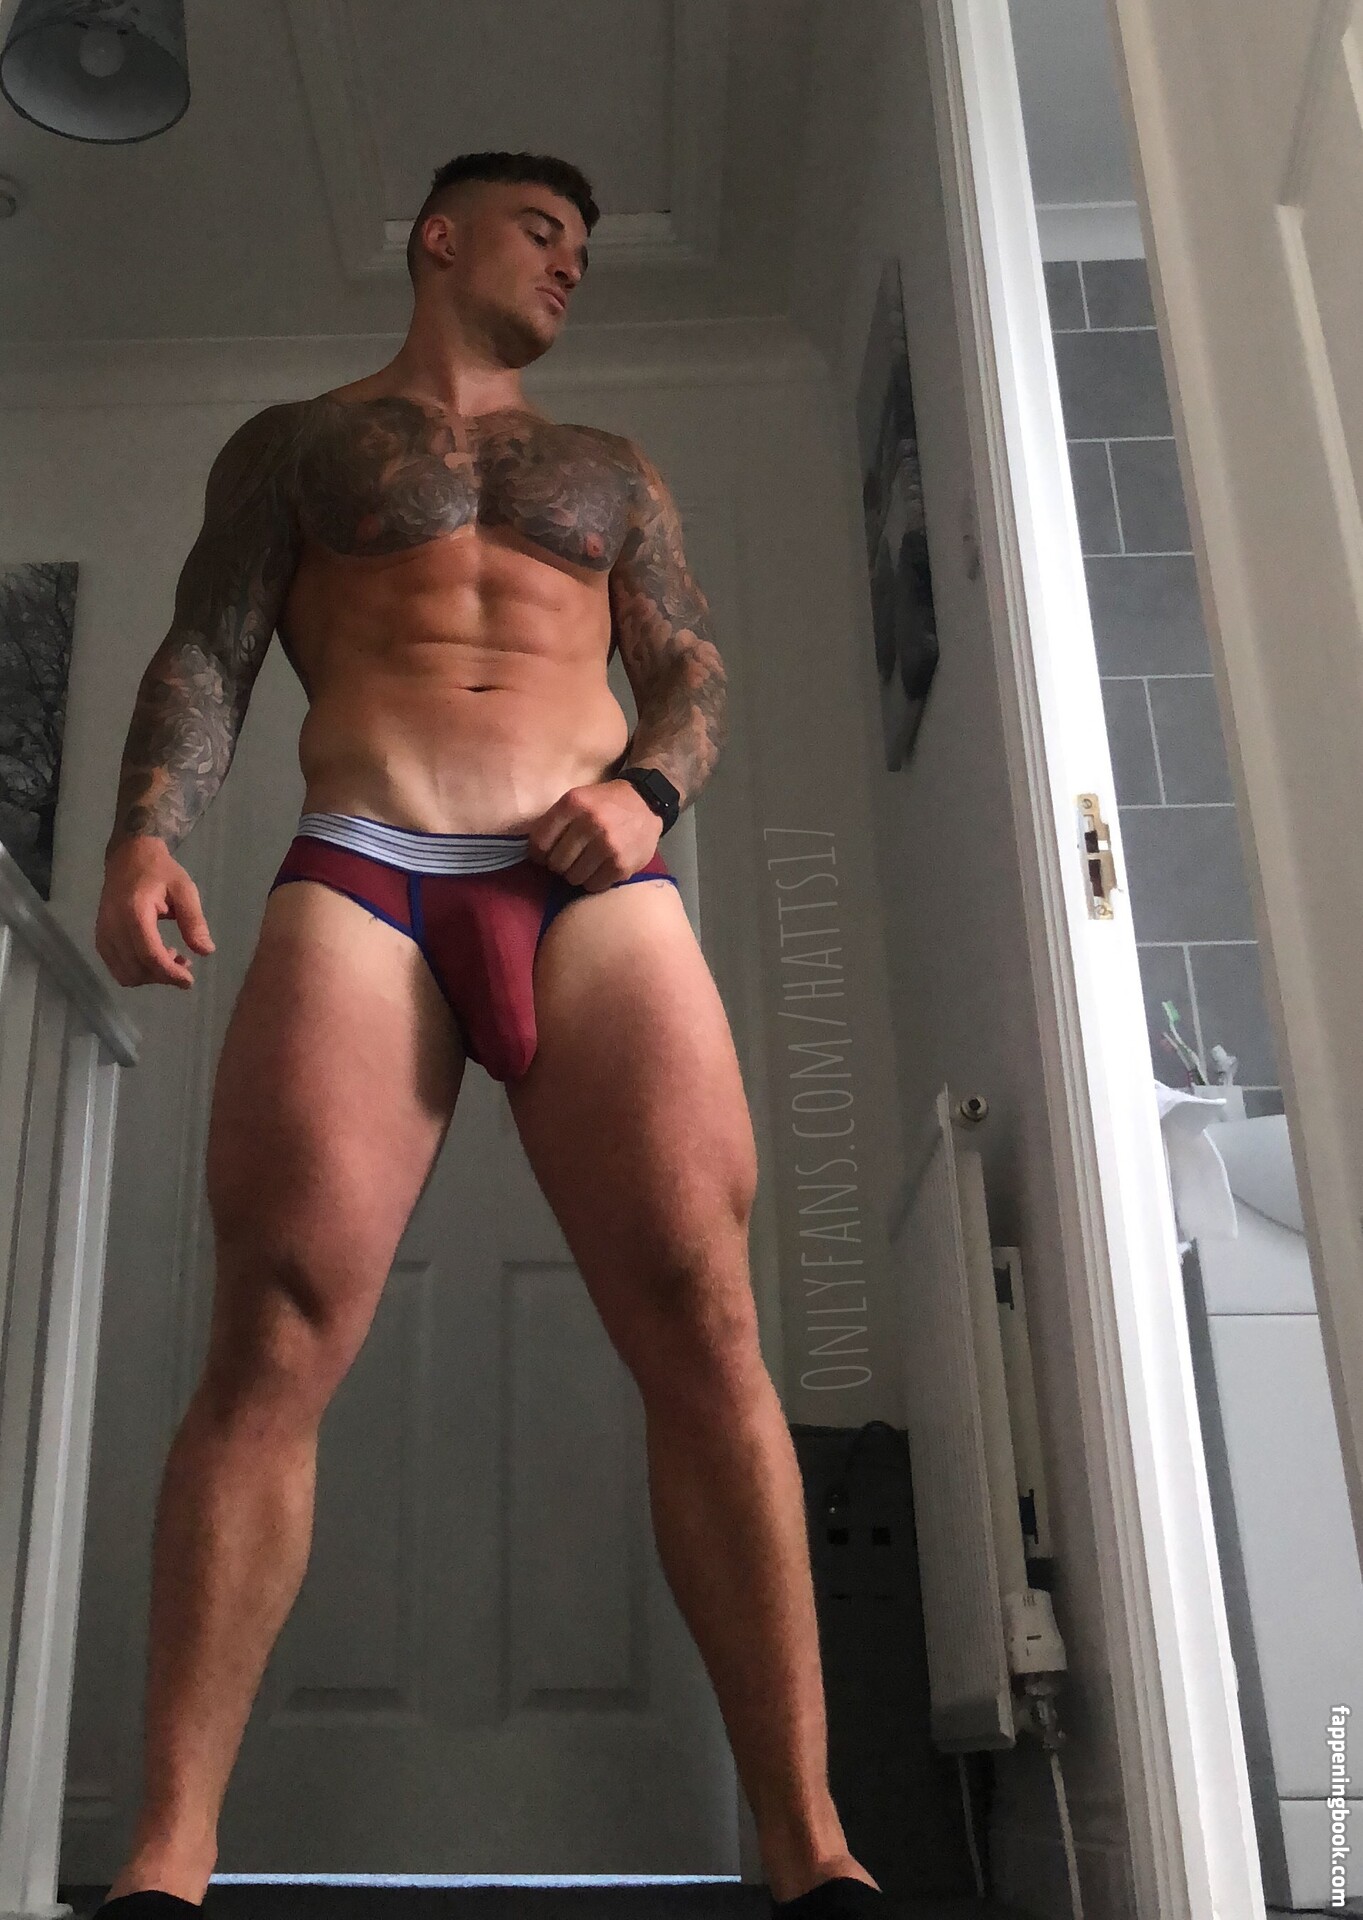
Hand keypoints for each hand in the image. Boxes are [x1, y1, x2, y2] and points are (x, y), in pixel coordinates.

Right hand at [95, 838, 215, 989]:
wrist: (129, 857)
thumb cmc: (159, 872)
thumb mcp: (184, 889)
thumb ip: (194, 921)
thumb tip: (206, 951)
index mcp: (134, 912)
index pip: (150, 955)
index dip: (170, 974)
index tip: (189, 981)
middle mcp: (113, 926)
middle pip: (137, 969)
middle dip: (163, 976)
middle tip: (184, 964)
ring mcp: (103, 933)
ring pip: (125, 973)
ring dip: (150, 976)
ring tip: (171, 958)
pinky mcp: (101, 938)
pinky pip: (116, 967)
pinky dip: (136, 970)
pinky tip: (154, 956)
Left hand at [524, 778, 661, 889]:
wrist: (646, 803)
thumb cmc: (605, 802)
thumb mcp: (577, 798)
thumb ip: (556, 820)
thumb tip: (534, 854)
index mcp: (574, 803)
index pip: (540, 842)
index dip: (538, 854)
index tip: (544, 856)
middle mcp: (590, 823)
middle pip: (556, 863)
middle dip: (559, 865)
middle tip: (569, 859)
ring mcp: (607, 845)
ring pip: (573, 877)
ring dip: (576, 874)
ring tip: (585, 864)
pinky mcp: (621, 864)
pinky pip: (593, 885)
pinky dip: (593, 881)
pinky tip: (600, 869)